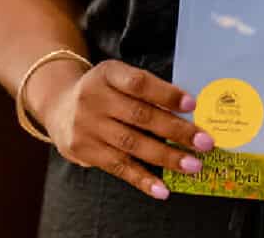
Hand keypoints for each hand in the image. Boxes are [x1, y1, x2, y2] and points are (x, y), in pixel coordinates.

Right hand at [37, 59, 214, 200]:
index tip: (192, 105)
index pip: (139, 83)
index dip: (166, 94)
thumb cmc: (104, 89)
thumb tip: (187, 108)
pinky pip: (118, 168)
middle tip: (204, 142)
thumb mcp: (118, 76)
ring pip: (133, 145)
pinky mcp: (85, 152)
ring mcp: (88, 127)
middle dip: (176, 131)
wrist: (59, 105)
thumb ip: (146, 88)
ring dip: (166, 157)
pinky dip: (143, 179)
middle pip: (141, 117)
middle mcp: (95, 99)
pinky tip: (163, 189)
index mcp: (108, 74)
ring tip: (192, 165)